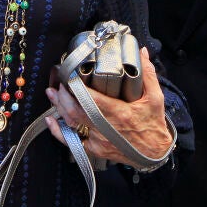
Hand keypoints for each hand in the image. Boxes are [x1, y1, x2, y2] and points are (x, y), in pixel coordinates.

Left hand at [45, 47, 173, 164]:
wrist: (155, 153)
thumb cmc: (154, 124)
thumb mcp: (155, 98)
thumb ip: (147, 74)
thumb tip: (142, 52)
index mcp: (120, 113)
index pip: (93, 100)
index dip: (78, 89)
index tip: (70, 77)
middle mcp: (106, 128)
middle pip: (77, 111)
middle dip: (63, 97)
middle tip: (58, 85)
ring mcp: (99, 140)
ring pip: (73, 124)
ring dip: (59, 108)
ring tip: (52, 94)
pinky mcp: (96, 149)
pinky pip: (73, 141)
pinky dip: (59, 132)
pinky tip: (51, 121)